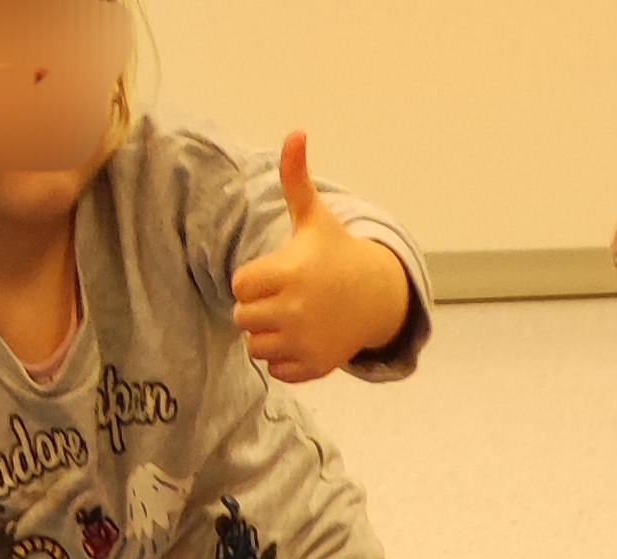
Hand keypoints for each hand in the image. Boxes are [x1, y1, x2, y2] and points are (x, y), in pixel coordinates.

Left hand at [228, 134, 409, 382]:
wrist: (376, 295)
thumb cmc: (336, 253)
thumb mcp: (314, 217)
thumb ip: (296, 179)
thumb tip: (295, 131)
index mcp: (288, 272)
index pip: (240, 286)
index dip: (252, 281)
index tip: (274, 274)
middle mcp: (294, 309)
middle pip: (242, 319)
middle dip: (256, 309)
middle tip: (282, 298)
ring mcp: (304, 341)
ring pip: (255, 347)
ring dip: (265, 336)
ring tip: (288, 319)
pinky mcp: (313, 365)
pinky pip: (275, 370)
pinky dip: (282, 359)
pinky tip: (300, 340)